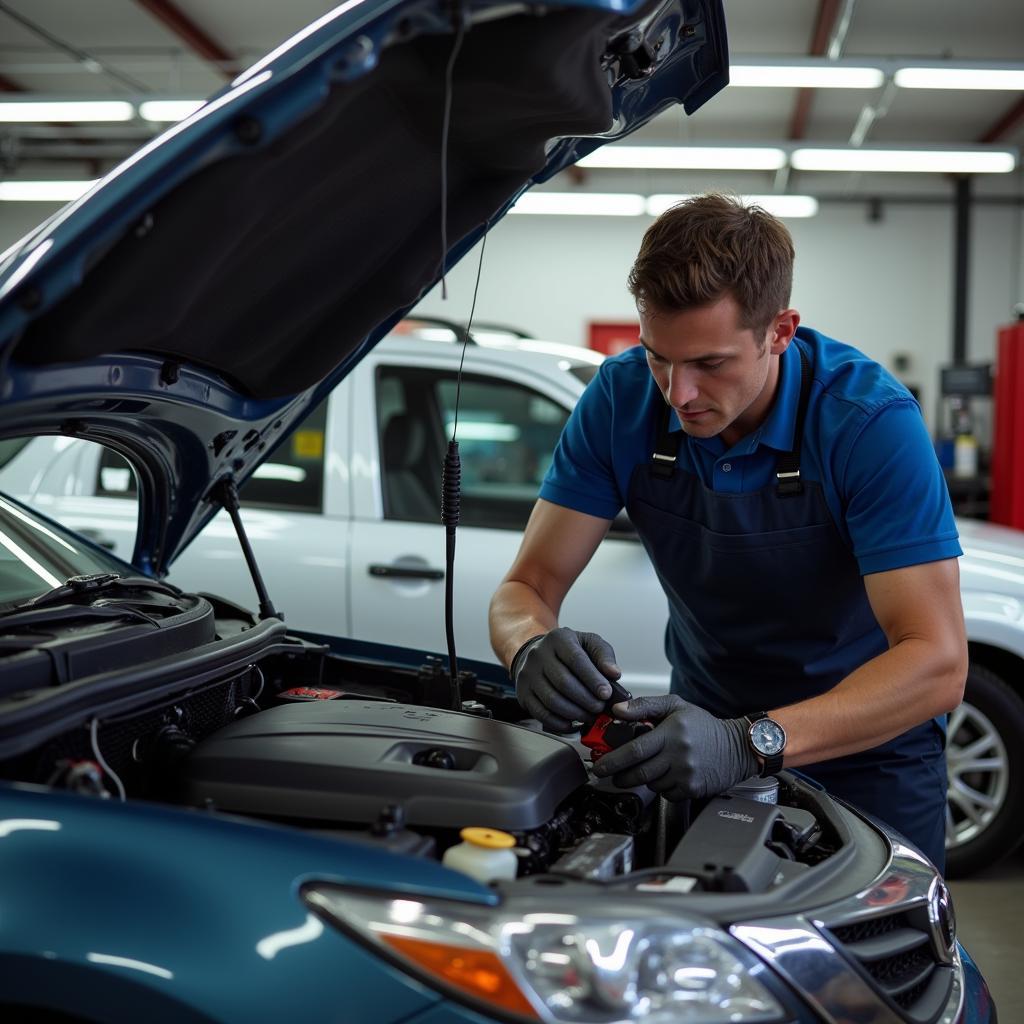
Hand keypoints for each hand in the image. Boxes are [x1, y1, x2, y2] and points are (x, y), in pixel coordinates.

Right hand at [513, 627, 620, 732]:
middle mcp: (539, 655)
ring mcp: (528, 674)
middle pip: (563, 682)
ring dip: (575, 713)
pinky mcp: (523, 693)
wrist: (538, 653)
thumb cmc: (568, 650)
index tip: (606, 694)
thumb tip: (614, 673)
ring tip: (589, 716)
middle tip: (600, 708)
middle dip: (586, 700)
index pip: (576, 659)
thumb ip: (604, 655)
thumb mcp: (588, 643)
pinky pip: (541, 713)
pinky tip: (572, 722)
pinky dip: (559, 722)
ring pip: (552, 700)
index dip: (593, 679)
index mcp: (558, 638)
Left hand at [591, 694, 758, 799]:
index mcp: (671, 732)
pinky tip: (665, 775)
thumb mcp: (675, 706)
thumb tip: (617, 710)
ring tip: (643, 768)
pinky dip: (660, 787)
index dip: (613, 759)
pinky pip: (665, 793)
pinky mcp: (692, 789)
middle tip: (610, 774)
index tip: (600, 764)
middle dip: (619, 775)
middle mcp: (678, 755)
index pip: (635, 749)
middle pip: (638, 772)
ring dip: (641, 779)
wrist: (736, 747)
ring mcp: (686, 774)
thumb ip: (644, 706)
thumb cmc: (703, 726)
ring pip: (650, 783)